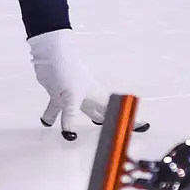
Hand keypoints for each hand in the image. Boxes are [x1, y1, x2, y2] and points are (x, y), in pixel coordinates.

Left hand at [28, 29, 149, 140]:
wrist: (49, 54)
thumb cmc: (67, 67)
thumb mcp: (71, 95)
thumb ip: (70, 114)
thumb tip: (70, 132)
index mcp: (95, 95)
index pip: (115, 110)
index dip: (127, 118)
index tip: (141, 126)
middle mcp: (86, 96)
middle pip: (98, 113)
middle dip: (105, 121)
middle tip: (114, 132)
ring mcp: (71, 95)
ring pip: (76, 112)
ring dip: (74, 123)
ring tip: (75, 136)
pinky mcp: (58, 94)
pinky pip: (56, 108)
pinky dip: (52, 116)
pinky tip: (47, 122)